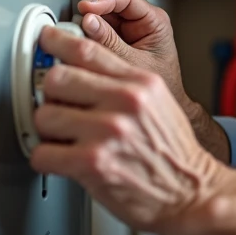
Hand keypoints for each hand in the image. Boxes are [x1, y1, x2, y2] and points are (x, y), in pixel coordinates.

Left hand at [28, 26, 221, 234]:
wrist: (193, 194)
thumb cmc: (175, 155)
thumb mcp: (159, 103)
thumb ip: (124, 84)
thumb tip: (83, 71)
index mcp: (140, 83)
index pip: (87, 50)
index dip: (58, 42)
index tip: (47, 40)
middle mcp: (125, 102)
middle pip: (58, 79)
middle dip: (52, 96)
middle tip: (58, 108)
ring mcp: (107, 132)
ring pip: (44, 116)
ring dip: (48, 132)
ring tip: (64, 140)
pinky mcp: (92, 163)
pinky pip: (42, 154)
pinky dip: (45, 160)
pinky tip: (61, 161)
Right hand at [77, 0, 191, 112]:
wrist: (161, 108)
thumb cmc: (160, 86)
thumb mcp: (133, 64)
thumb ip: (110, 44)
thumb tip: (87, 22)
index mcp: (154, 21)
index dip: (103, 0)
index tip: (85, 7)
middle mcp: (140, 21)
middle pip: (108, 6)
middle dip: (91, 15)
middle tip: (76, 29)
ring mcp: (126, 31)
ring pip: (99, 19)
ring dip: (87, 28)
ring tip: (79, 41)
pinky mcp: (115, 41)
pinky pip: (96, 34)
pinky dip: (87, 40)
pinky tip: (83, 49)